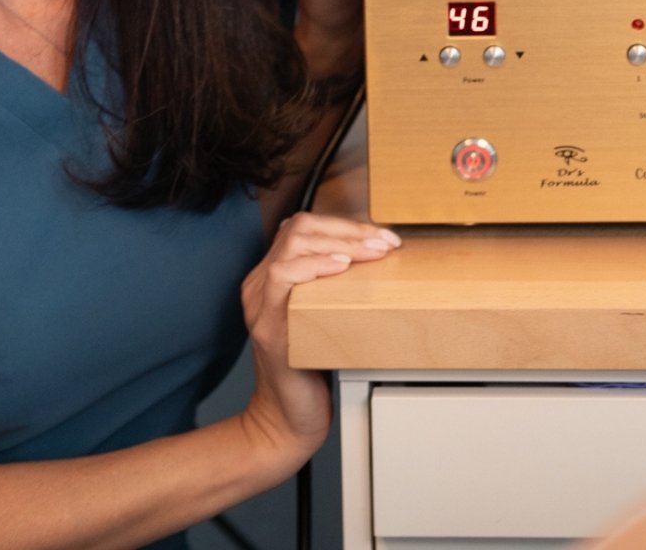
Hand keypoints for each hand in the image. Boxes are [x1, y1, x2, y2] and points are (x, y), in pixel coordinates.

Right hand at [240, 213, 401, 462]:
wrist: (287, 421)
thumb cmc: (313, 369)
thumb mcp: (326, 317)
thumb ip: (337, 287)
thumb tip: (380, 258)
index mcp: (274, 276)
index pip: (304, 227)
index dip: (345, 224)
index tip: (382, 236)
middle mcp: (261, 284)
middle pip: (300, 228)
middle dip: (348, 229)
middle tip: (385, 243)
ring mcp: (261, 303)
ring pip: (292, 245)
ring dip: (339, 243)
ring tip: (372, 252)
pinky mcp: (268, 326)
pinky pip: (282, 277)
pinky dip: (314, 266)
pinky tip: (340, 268)